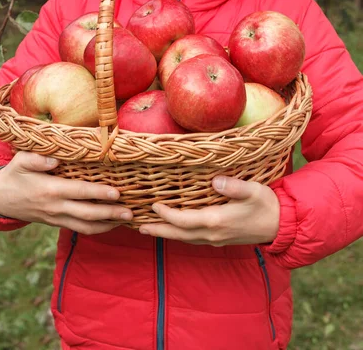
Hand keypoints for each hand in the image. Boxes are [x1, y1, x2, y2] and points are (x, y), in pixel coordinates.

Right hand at [0, 151, 132, 233]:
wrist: (0, 198)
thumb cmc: (15, 174)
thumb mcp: (20, 161)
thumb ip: (37, 159)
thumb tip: (55, 160)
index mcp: (50, 190)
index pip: (79, 192)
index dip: (99, 193)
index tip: (117, 192)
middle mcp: (55, 207)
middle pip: (87, 214)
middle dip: (110, 214)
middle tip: (130, 212)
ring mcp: (57, 218)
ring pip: (85, 226)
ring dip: (108, 225)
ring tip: (127, 220)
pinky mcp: (57, 223)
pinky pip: (80, 228)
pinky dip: (97, 228)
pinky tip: (112, 224)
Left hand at [139, 176, 279, 245]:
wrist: (281, 225)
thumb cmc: (266, 204)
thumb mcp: (252, 190)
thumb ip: (234, 186)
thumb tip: (215, 181)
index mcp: (216, 220)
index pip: (184, 220)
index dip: (167, 215)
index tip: (153, 206)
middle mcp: (212, 233)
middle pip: (179, 234)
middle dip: (158, 230)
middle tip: (139, 226)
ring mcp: (216, 238)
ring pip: (185, 238)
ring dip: (166, 233)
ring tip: (149, 229)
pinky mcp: (220, 239)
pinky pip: (193, 239)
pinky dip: (179, 235)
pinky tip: (174, 230)